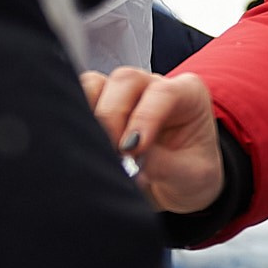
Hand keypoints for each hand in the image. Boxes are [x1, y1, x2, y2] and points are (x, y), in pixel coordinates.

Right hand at [81, 66, 224, 214]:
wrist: (178, 187)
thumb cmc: (190, 176)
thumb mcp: (191, 177)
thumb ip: (164, 164)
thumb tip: (129, 155)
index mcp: (188, 95)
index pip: (163, 93)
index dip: (144, 118)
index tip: (132, 150)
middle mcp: (155, 86)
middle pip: (126, 80)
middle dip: (113, 116)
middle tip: (114, 154)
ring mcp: (126, 93)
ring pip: (97, 84)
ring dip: (91, 114)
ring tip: (99, 149)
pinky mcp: (100, 104)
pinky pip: (80, 96)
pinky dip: (76, 115)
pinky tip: (85, 143)